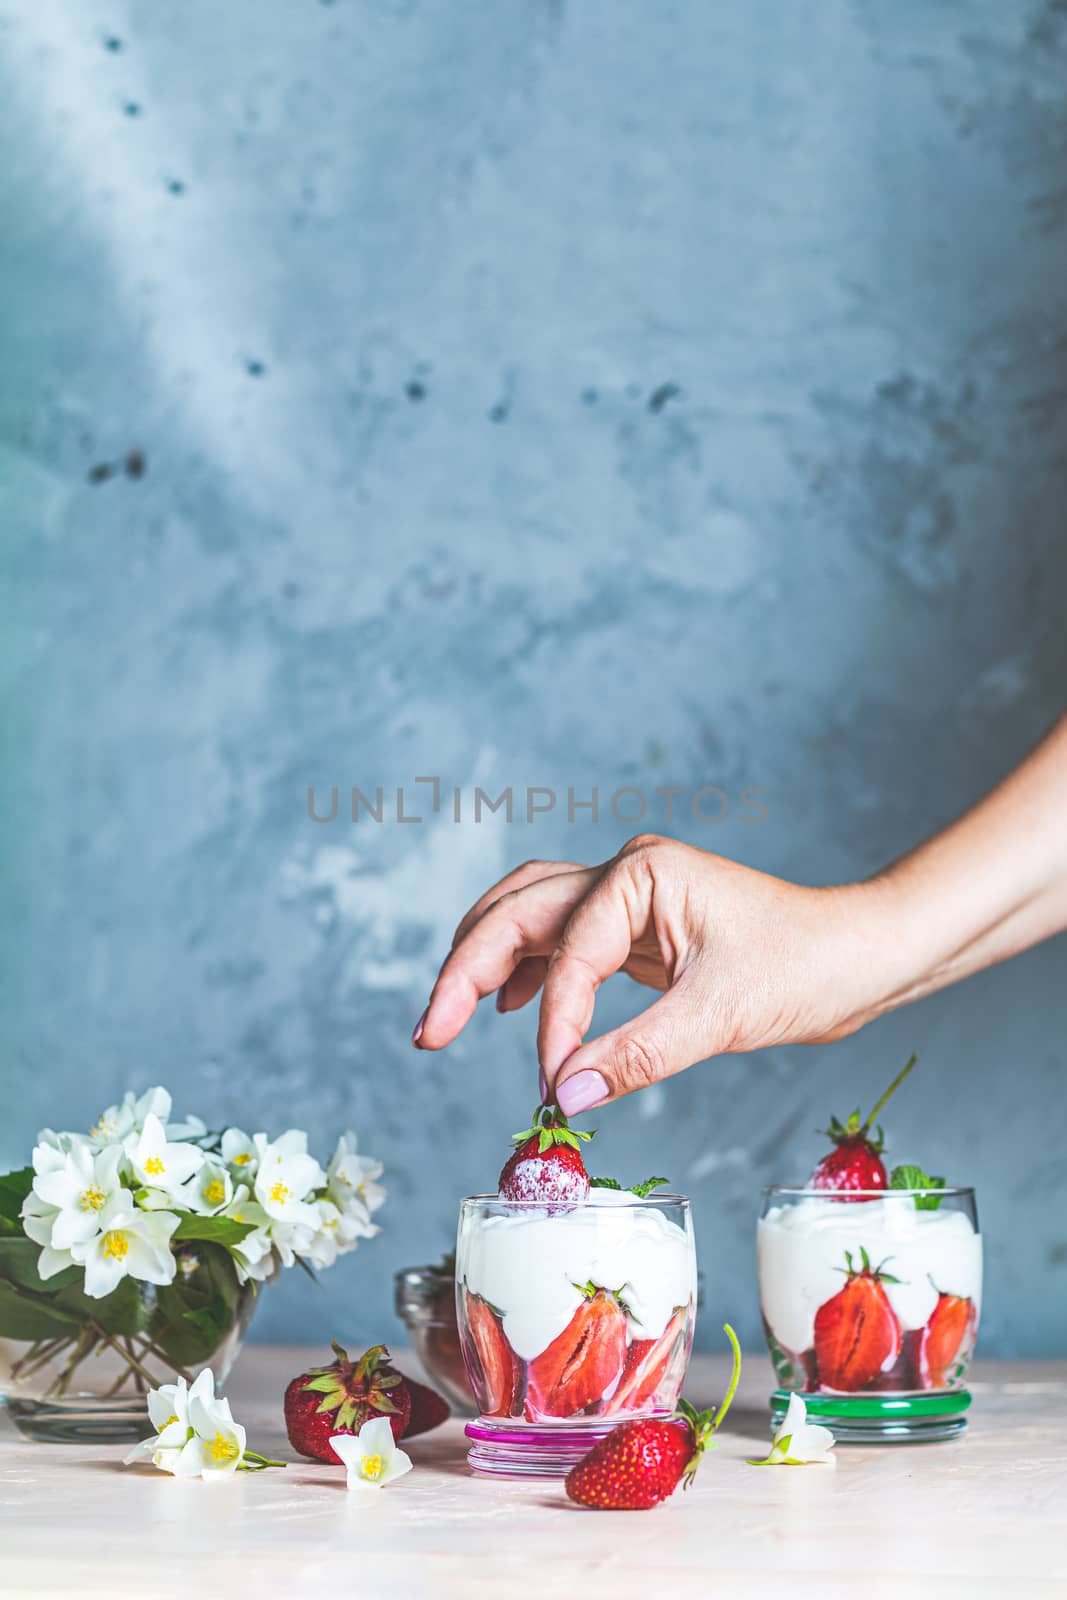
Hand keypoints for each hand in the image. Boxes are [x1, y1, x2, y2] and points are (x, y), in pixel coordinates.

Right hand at [414, 835, 899, 1112]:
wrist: (858, 954)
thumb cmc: (807, 965)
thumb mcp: (720, 1015)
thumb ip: (637, 1054)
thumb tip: (565, 1095)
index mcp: (641, 873)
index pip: (570, 952)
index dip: (553, 1023)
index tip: (551, 1084)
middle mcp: (624, 873)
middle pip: (517, 911)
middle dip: (466, 968)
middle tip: (428, 1030)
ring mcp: (627, 897)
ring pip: (528, 919)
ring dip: (484, 963)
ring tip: (444, 1018)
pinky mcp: (636, 929)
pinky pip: (560, 945)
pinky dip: (526, 974)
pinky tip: (506, 1011)